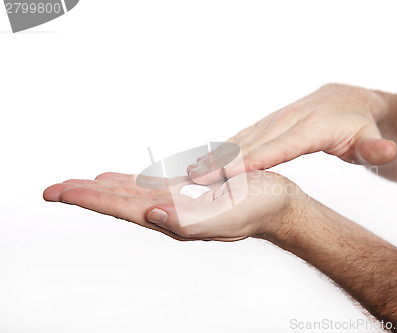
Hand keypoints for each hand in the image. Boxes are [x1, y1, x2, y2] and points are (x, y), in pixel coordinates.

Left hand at [43, 171, 302, 241]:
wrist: (279, 205)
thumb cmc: (259, 209)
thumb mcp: (228, 216)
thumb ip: (189, 221)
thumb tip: (153, 215)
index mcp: (175, 218)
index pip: (121, 207)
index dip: (89, 199)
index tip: (59, 191)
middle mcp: (171, 212)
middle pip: (118, 201)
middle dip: (85, 194)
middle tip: (53, 188)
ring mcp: (178, 202)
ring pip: (131, 193)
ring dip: (102, 189)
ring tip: (78, 184)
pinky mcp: (189, 192)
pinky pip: (151, 185)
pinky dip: (130, 182)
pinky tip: (120, 179)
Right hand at [187, 84, 396, 183]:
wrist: (350, 100)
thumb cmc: (360, 124)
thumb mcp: (373, 138)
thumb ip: (377, 149)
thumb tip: (388, 152)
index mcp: (313, 127)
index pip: (281, 147)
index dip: (256, 161)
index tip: (231, 173)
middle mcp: (290, 120)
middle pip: (253, 143)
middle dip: (225, 161)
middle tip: (196, 177)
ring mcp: (277, 120)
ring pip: (243, 138)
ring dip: (217, 154)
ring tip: (191, 171)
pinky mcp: (269, 123)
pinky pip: (244, 136)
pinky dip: (224, 149)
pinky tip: (206, 160)